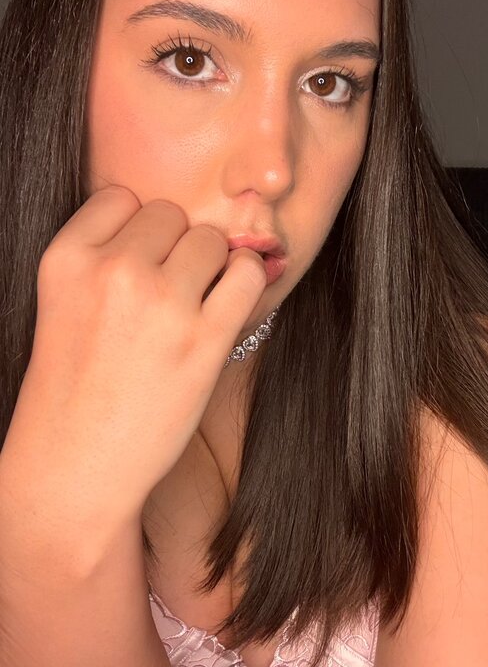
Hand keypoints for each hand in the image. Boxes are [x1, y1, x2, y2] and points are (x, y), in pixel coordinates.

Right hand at [3, 184, 266, 523]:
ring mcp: (162, 302)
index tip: (137, 266)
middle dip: (174, 247)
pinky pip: (246, 274)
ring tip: (193, 308)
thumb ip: (105, 257)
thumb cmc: (72, 390)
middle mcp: (113, 270)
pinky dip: (245, 284)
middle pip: (171, 214)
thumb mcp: (63, 305)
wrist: (75, 468)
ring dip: (211, 266)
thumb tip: (180, 225)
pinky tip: (226, 309)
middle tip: (166, 295)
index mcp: (65, 258)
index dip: (136, 231)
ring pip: (212, 239)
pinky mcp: (205, 338)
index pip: (121, 198)